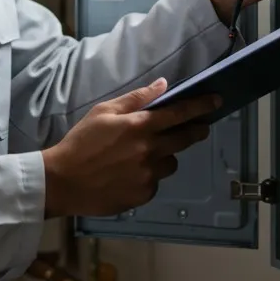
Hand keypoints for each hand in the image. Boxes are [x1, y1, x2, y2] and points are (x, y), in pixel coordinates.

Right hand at [42, 78, 219, 217]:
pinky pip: (156, 182)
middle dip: (196, 130)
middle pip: (185, 139)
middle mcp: (149, 150)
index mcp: (139, 126)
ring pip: (170, 162)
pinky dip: (149, 176)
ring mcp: (148, 175)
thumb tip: (163, 85)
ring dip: (165, 155)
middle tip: (198, 127)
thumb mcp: (103, 111)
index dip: (200, 106)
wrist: (63, 182)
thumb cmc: (80, 142)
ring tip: (143, 155)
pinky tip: (128, 174)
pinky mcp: (144, 194)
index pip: (179, 113)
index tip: (216, 101)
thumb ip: (135, 99)